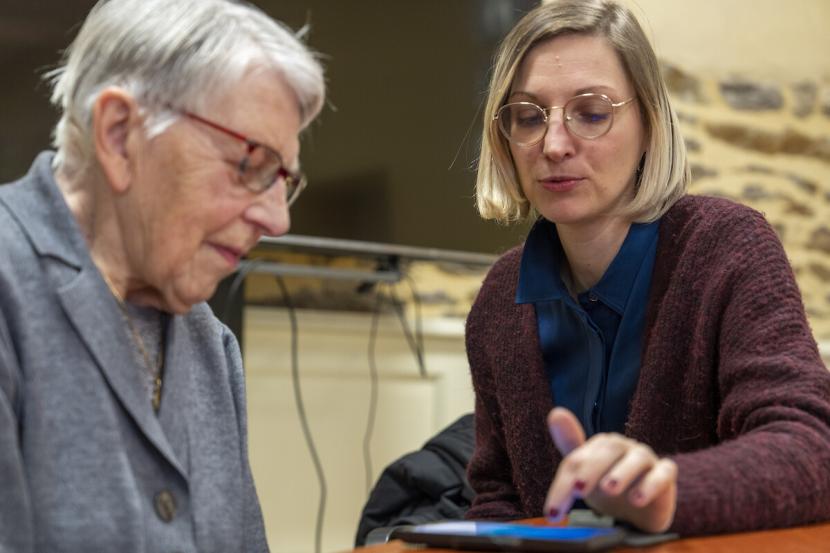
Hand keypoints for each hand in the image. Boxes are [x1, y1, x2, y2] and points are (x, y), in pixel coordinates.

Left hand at [544, 407, 677, 532]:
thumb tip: (555, 413)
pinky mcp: (665, 473)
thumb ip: (569, 450)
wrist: (641, 509)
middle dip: (590, 470)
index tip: (551, 512)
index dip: (563, 484)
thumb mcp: (584, 475)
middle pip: (606, 451)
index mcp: (599, 445)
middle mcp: (623, 447)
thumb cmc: (607, 487)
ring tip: (609, 489)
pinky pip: (662, 473)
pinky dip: (651, 485)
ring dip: (621, 473)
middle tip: (578, 490)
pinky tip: (638, 499)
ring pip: (636, 459)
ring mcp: (645, 458)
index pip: (577, 459)